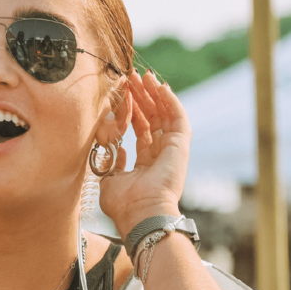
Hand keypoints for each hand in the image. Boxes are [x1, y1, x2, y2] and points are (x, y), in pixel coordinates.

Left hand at [98, 70, 191, 236]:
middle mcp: (161, 155)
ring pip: (164, 114)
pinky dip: (170, 100)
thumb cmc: (124, 204)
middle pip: (152, 118)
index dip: (132, 112)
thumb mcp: (110, 179)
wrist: (141, 213)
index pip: (140, 130)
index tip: (122, 95)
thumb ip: (112, 162)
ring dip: (154, 94)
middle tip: (131, 78)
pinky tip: (160, 86)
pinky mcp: (181, 145)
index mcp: (146, 163)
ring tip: (143, 76)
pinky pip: (178, 117)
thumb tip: (113, 149)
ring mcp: (172, 149)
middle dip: (141, 97)